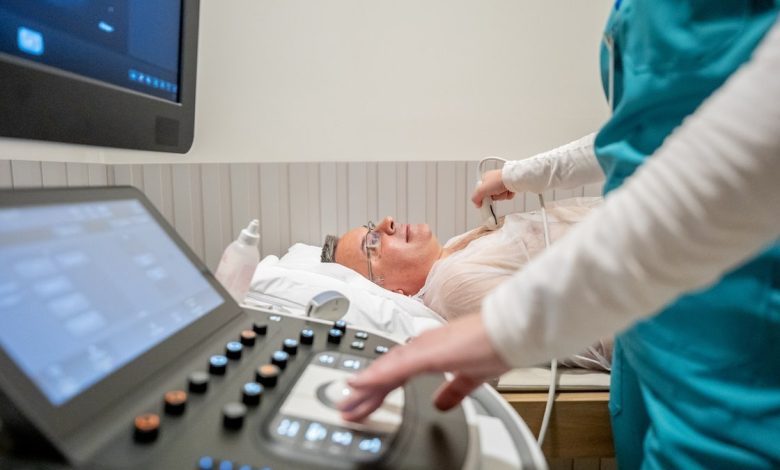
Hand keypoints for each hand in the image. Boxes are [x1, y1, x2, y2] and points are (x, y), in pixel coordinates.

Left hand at [338, 314, 509, 421]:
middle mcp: (421, 347)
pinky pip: (397, 367)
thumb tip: (442, 403)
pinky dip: (376, 375)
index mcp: (429, 352)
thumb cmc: (495, 346)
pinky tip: (360, 384)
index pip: (396, 373)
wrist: (510, 331)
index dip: (378, 388)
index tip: (364, 403)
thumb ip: (454, 389)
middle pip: (385, 372)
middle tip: (346, 409)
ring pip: (386, 369)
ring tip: (346, 401)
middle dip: (365, 393)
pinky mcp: (428, 352)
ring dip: (365, 387)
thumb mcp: (471, 377)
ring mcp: (423, 348)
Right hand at [472, 169, 514, 207]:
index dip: (482, 198)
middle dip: (494, 197)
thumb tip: (476, 204)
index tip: (483, 203)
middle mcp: (493, 181)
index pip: (481, 192)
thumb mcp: (482, 189)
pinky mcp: (508, 187)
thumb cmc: (498, 180)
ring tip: (502, 190)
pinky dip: (507, 195)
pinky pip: (506, 196)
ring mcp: (501, 184)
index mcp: (485, 179)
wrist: (512, 179)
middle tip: (495, 194)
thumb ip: (475, 197)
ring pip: (499, 197)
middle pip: (490, 196)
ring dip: (501, 196)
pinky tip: (507, 190)